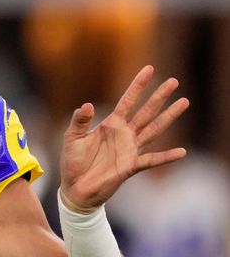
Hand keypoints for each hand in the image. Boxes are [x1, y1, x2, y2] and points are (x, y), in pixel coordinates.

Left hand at [59, 65, 188, 212]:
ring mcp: (130, 149)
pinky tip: (182, 152)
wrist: (75, 188)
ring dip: (168, 117)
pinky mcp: (131, 166)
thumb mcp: (72, 137)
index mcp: (111, 124)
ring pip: (154, 129)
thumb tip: (87, 105)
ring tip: (184, 102)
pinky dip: (166, 156)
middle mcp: (124, 134)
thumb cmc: (73, 162)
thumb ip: (80, 121)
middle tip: (174, 81)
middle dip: (159, 96)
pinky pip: (152, 160)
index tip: (149, 68)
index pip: (127, 100)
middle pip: (146, 111)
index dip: (137, 85)